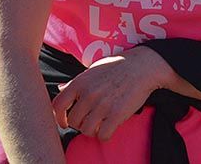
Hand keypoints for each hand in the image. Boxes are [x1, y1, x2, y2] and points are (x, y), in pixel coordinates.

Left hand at [52, 46, 170, 140]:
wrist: (142, 66)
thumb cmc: (117, 66)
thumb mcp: (93, 69)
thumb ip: (76, 82)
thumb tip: (60, 89)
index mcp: (80, 82)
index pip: (58, 106)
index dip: (58, 118)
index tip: (65, 121)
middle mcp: (89, 94)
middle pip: (73, 121)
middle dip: (80, 123)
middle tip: (90, 119)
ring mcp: (102, 105)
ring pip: (86, 130)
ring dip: (92, 130)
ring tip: (100, 124)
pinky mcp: (117, 114)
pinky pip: (103, 135)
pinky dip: (104, 135)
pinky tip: (109, 128)